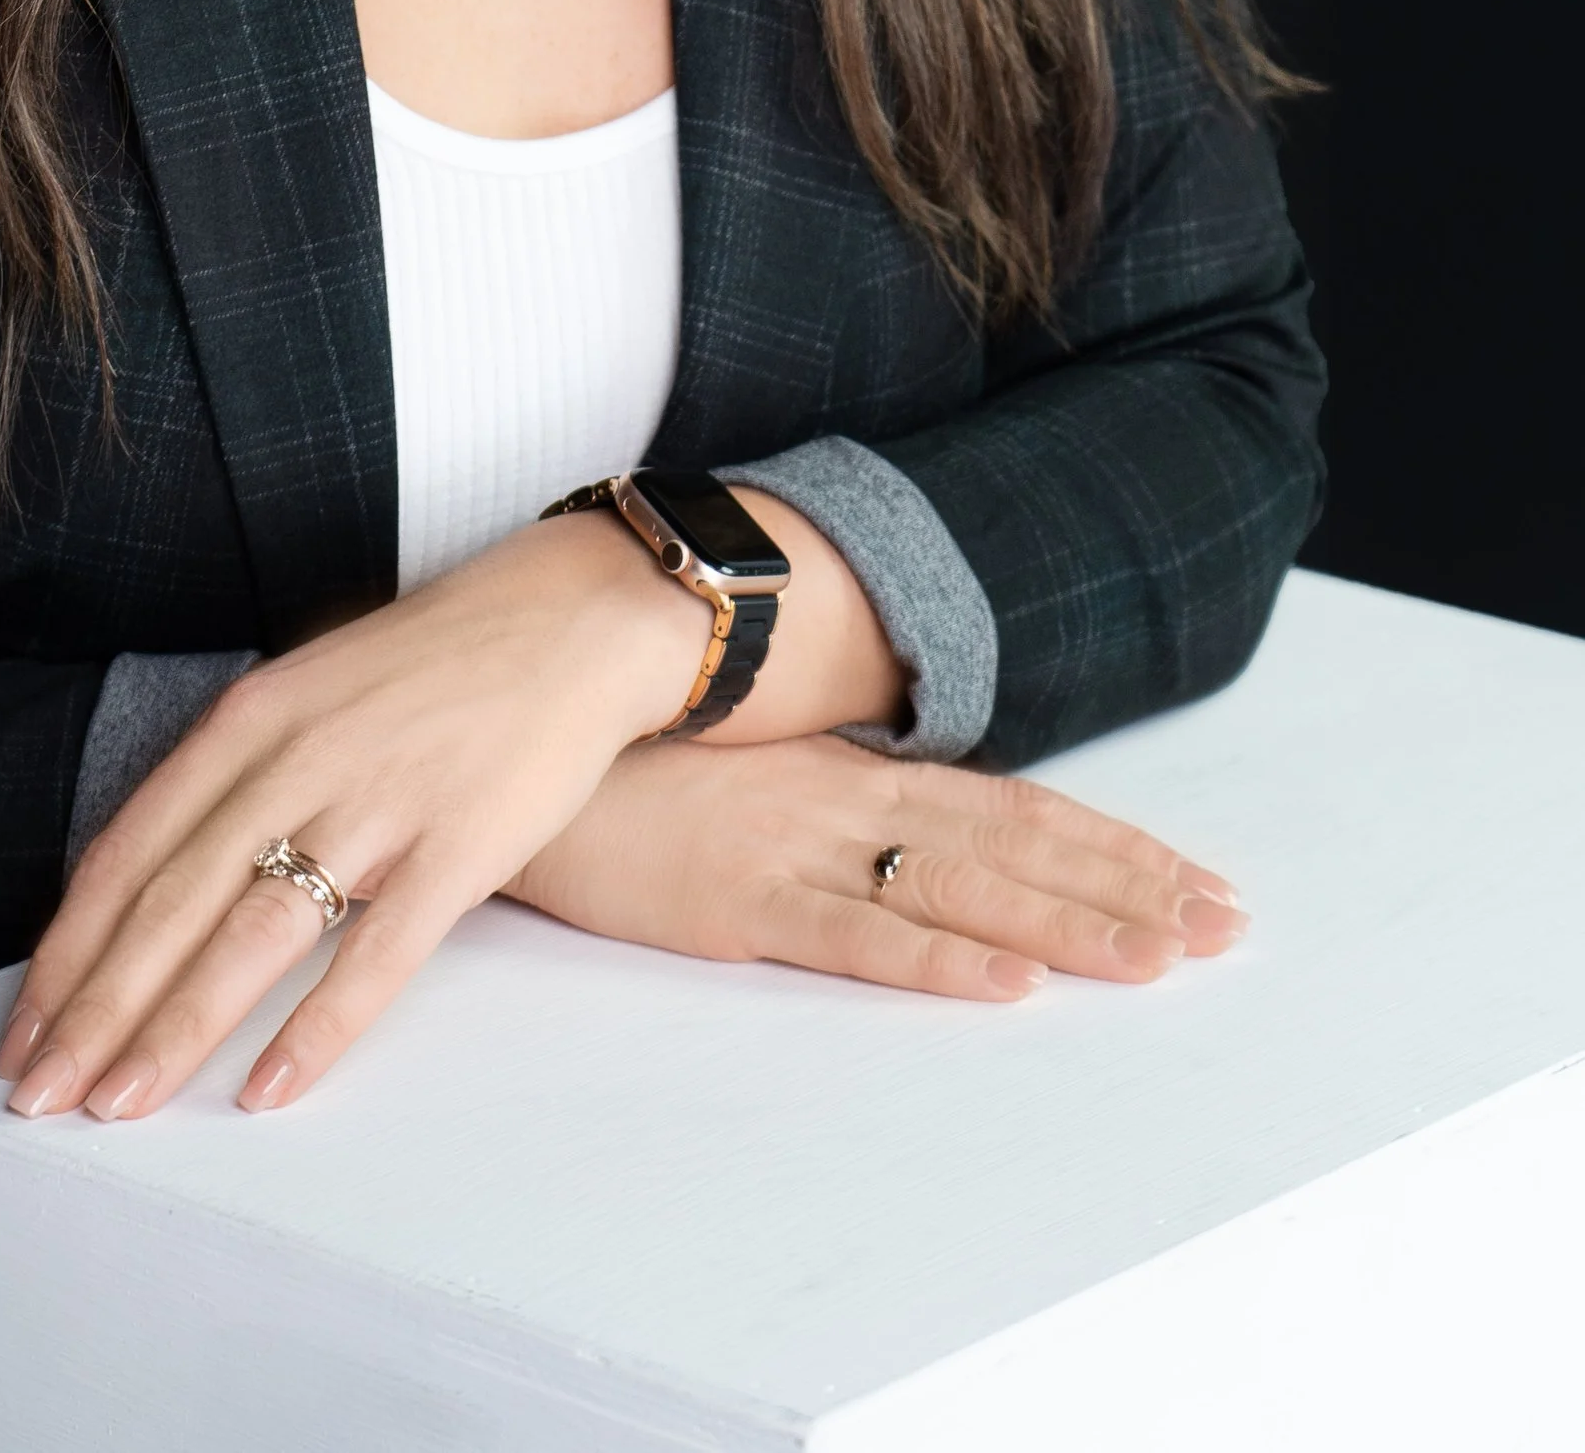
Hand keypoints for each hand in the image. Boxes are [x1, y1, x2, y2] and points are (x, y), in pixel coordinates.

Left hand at [0, 510, 714, 1122]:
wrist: (565, 620)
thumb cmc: (427, 668)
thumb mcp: (304, 693)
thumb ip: (233, 778)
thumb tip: (150, 883)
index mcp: (247, 720)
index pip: (127, 851)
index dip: (68, 949)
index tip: (26, 1030)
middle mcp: (295, 758)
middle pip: (170, 903)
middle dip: (96, 1011)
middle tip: (42, 1098)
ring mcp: (376, 802)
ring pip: (250, 935)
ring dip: (176, 1029)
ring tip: (121, 1106)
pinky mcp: (457, 846)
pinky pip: (374, 954)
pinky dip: (315, 1027)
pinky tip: (268, 1087)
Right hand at [511, 729, 1249, 994]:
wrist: (520, 758)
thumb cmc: (634, 772)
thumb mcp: (756, 778)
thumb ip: (839, 801)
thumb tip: (918, 828)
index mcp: (857, 773)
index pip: (1016, 809)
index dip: (1112, 846)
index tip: (1198, 881)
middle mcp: (849, 802)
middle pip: (1016, 847)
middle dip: (1126, 887)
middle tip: (1224, 927)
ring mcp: (799, 849)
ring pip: (961, 891)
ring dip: (1066, 927)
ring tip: (1156, 961)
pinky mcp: (739, 902)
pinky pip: (856, 937)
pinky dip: (937, 962)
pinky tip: (1003, 986)